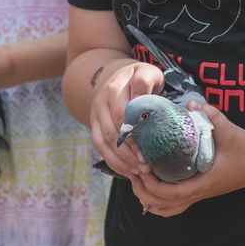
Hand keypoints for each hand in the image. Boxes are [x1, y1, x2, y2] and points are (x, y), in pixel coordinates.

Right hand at [89, 61, 164, 178]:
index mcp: (114, 88)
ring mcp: (95, 114)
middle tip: (147, 166)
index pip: (122, 115)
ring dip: (122, 161)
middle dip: (130, 152)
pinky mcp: (94, 125)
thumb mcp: (147, 73)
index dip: (135, 134)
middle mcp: (101, 101)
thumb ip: (145, 82)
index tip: (150, 149)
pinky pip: (100, 147)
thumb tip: (139, 101)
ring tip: (140, 172)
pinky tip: (128, 172)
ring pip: (104, 143)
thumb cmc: (140, 79)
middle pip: (112, 132)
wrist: (120, 78)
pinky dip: (114, 162)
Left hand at [130, 102, 244, 217]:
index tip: (141, 170)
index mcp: (204, 182)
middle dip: (144, 192)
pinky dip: (160, 201)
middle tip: (132, 172)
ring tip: (137, 180)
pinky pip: (176, 204)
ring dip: (150, 199)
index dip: (152, 186)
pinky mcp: (200, 190)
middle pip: (164, 205)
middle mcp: (199, 192)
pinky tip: (152, 186)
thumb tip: (191, 102)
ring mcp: (199, 194)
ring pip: (169, 208)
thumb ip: (213, 116)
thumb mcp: (231, 131)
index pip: (172, 194)